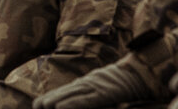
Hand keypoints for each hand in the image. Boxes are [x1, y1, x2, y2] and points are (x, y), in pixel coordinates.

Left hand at [34, 54, 156, 108]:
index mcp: (86, 83)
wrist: (142, 73)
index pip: (63, 92)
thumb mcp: (103, 89)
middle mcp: (87, 83)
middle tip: (35, 106)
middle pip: (62, 92)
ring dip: (54, 101)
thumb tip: (70, 102)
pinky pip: (86, 99)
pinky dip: (73, 103)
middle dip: (48, 101)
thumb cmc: (124, 84)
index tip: (38, 104)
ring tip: (41, 106)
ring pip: (70, 95)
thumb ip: (89, 95)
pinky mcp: (104, 92)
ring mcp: (95, 86)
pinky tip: (60, 107)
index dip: (50, 98)